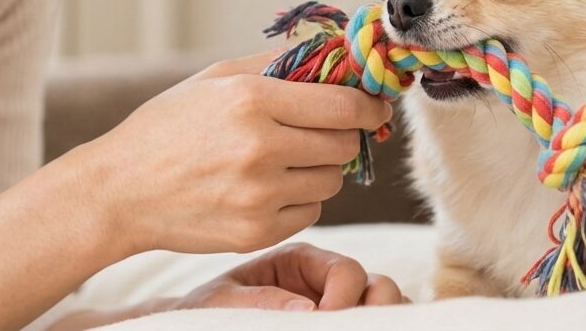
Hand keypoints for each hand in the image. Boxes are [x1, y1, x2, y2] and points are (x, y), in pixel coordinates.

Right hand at [84, 49, 392, 255]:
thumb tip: (334, 53)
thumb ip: (277, 64)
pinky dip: (299, 198)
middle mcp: (260, 147)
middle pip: (344, 143)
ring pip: (332, 180)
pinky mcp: (257, 231)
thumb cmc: (167, 128)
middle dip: (342, 135)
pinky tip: (265, 187)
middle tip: (322, 130)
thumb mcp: (215, 78)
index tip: (375, 104)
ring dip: (320, 168)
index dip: (369, 104)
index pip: (343, 104)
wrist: (120, 190)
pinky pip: (310, 211)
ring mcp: (259, 194)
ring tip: (282, 159)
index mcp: (251, 100)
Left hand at [173, 243, 409, 310]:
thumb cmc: (209, 312)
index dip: (344, 297)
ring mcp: (338, 306)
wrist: (199, 324)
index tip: (325, 318)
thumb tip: (308, 309)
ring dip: (382, 319)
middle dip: (375, 307)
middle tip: (351, 326)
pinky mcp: (342, 322)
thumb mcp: (223, 302)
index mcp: (300, 261)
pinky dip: (382, 326)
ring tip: (361, 329)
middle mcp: (326, 281)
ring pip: (387, 306)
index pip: (345, 270)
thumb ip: (260, 301)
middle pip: (379, 285)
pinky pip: (377, 323)